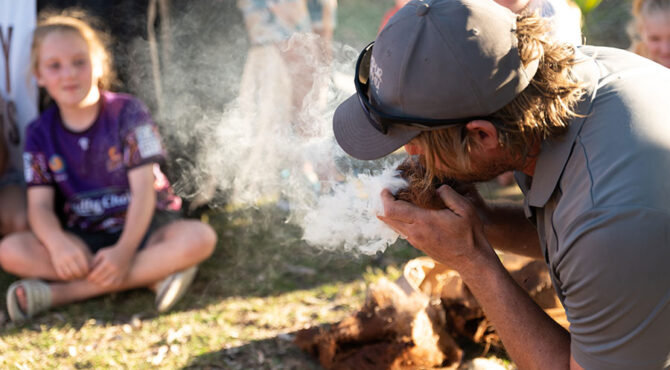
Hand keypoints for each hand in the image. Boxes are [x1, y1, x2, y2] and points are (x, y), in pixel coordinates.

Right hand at [50, 240, 90, 280]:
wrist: (57, 242)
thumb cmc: (71, 247)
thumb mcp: (79, 250)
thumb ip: (85, 259)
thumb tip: (90, 270)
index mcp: (78, 253)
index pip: (85, 267)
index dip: (87, 272)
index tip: (87, 272)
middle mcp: (70, 257)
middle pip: (77, 272)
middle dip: (80, 275)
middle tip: (81, 276)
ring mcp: (62, 261)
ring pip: (70, 274)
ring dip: (73, 277)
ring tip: (76, 276)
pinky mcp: (56, 264)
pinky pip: (62, 275)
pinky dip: (66, 277)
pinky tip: (69, 276)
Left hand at [88, 245, 134, 286]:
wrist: (126, 250)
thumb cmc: (111, 251)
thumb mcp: (101, 253)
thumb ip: (94, 261)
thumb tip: (88, 271)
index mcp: (107, 262)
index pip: (96, 274)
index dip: (90, 277)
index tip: (88, 277)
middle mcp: (114, 268)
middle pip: (101, 279)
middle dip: (94, 281)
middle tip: (91, 280)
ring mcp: (119, 273)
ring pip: (108, 284)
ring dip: (101, 284)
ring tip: (99, 281)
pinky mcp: (123, 275)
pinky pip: (115, 284)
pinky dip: (110, 284)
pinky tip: (107, 280)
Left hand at [378, 185, 494, 272]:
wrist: (472, 261)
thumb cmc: (470, 234)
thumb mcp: (466, 209)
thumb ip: (449, 194)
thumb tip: (436, 188)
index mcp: (423, 222)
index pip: (392, 209)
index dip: (385, 197)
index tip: (386, 187)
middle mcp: (415, 233)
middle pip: (387, 218)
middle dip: (383, 203)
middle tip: (388, 191)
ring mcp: (415, 241)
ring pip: (393, 225)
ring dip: (390, 212)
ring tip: (396, 198)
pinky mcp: (418, 245)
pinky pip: (402, 230)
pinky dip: (398, 220)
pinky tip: (407, 211)